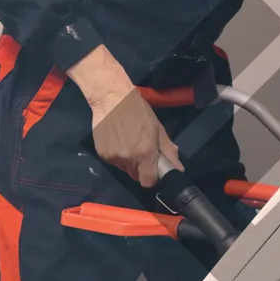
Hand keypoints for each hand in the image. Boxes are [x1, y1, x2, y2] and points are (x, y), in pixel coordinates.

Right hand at [68, 45, 182, 187]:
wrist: (111, 98)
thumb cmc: (138, 111)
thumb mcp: (158, 129)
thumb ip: (168, 151)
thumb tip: (178, 169)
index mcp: (145, 153)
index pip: (148, 182)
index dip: (152, 178)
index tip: (153, 169)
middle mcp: (128, 159)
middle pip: (136, 176)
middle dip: (140, 168)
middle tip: (141, 151)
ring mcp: (113, 157)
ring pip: (124, 169)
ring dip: (128, 161)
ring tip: (128, 142)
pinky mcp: (101, 154)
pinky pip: (113, 161)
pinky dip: (117, 155)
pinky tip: (117, 140)